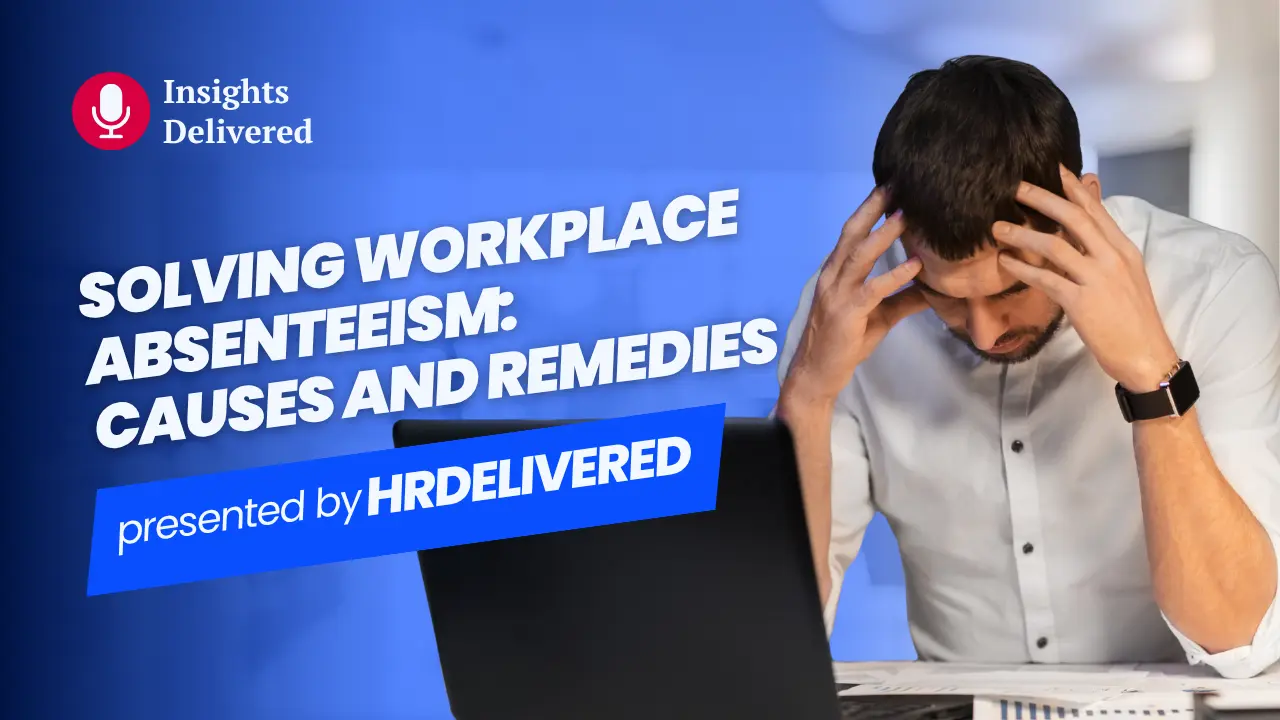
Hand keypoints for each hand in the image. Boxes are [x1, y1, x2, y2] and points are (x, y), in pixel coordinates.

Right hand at [781, 188, 927, 406]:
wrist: (816, 373)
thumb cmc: (844, 344)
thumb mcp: (879, 317)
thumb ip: (903, 300)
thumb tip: (934, 288)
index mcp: (836, 273)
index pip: (852, 234)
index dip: (870, 210)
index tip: (890, 187)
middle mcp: (833, 277)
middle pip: (852, 234)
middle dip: (873, 208)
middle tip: (895, 184)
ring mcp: (837, 294)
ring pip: (860, 255)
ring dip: (884, 234)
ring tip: (907, 214)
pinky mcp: (847, 313)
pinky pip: (873, 289)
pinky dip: (895, 275)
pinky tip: (915, 265)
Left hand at [995, 165, 1178, 391]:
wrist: (1146, 355)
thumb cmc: (1132, 318)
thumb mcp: (1125, 276)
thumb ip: (1104, 250)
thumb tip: (1085, 229)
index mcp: (1123, 249)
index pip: (1095, 210)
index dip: (1072, 188)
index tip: (1052, 168)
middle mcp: (1112, 258)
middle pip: (1074, 217)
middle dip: (1043, 198)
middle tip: (1016, 187)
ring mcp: (1097, 279)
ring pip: (1055, 246)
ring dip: (1023, 234)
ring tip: (998, 228)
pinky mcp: (1082, 302)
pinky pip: (1046, 279)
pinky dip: (1023, 269)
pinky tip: (1005, 263)